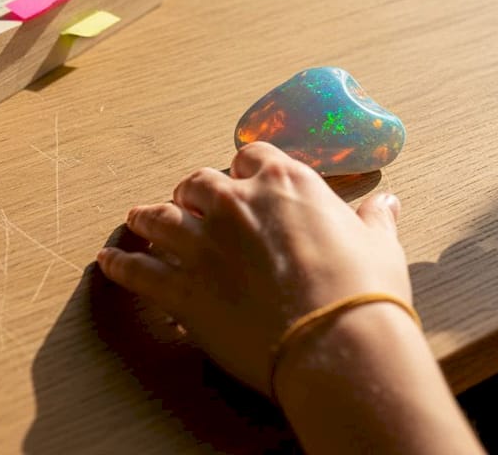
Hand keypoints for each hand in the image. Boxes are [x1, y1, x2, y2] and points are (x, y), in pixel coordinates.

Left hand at [96, 141, 409, 395]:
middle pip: (197, 182)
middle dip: (191, 192)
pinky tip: (109, 263)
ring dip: (147, 219)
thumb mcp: (378, 245)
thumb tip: (388, 202)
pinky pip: (137, 270)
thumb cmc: (363, 291)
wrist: (336, 341)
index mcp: (285, 181)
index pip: (252, 154)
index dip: (244, 167)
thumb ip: (374, 219)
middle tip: (187, 203)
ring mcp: (202, 243)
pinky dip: (121, 265)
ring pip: (159, 218)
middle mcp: (236, 202)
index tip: (241, 177)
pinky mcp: (181, 288)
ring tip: (137, 221)